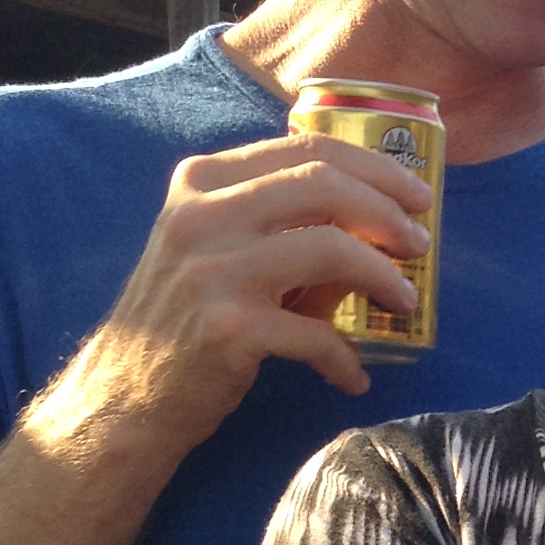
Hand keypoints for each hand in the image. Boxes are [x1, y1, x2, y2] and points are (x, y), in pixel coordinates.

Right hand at [44, 134, 433, 457]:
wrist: (124, 396)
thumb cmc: (184, 321)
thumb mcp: (220, 253)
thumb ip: (286, 228)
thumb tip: (381, 228)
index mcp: (202, 183)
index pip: (305, 149)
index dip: (375, 168)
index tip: (415, 196)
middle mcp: (201, 215)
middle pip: (322, 183)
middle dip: (388, 211)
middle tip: (420, 245)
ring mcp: (211, 270)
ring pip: (329, 247)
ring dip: (382, 276)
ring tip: (404, 302)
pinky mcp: (227, 329)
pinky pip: (315, 334)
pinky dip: (343, 358)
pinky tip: (351, 377)